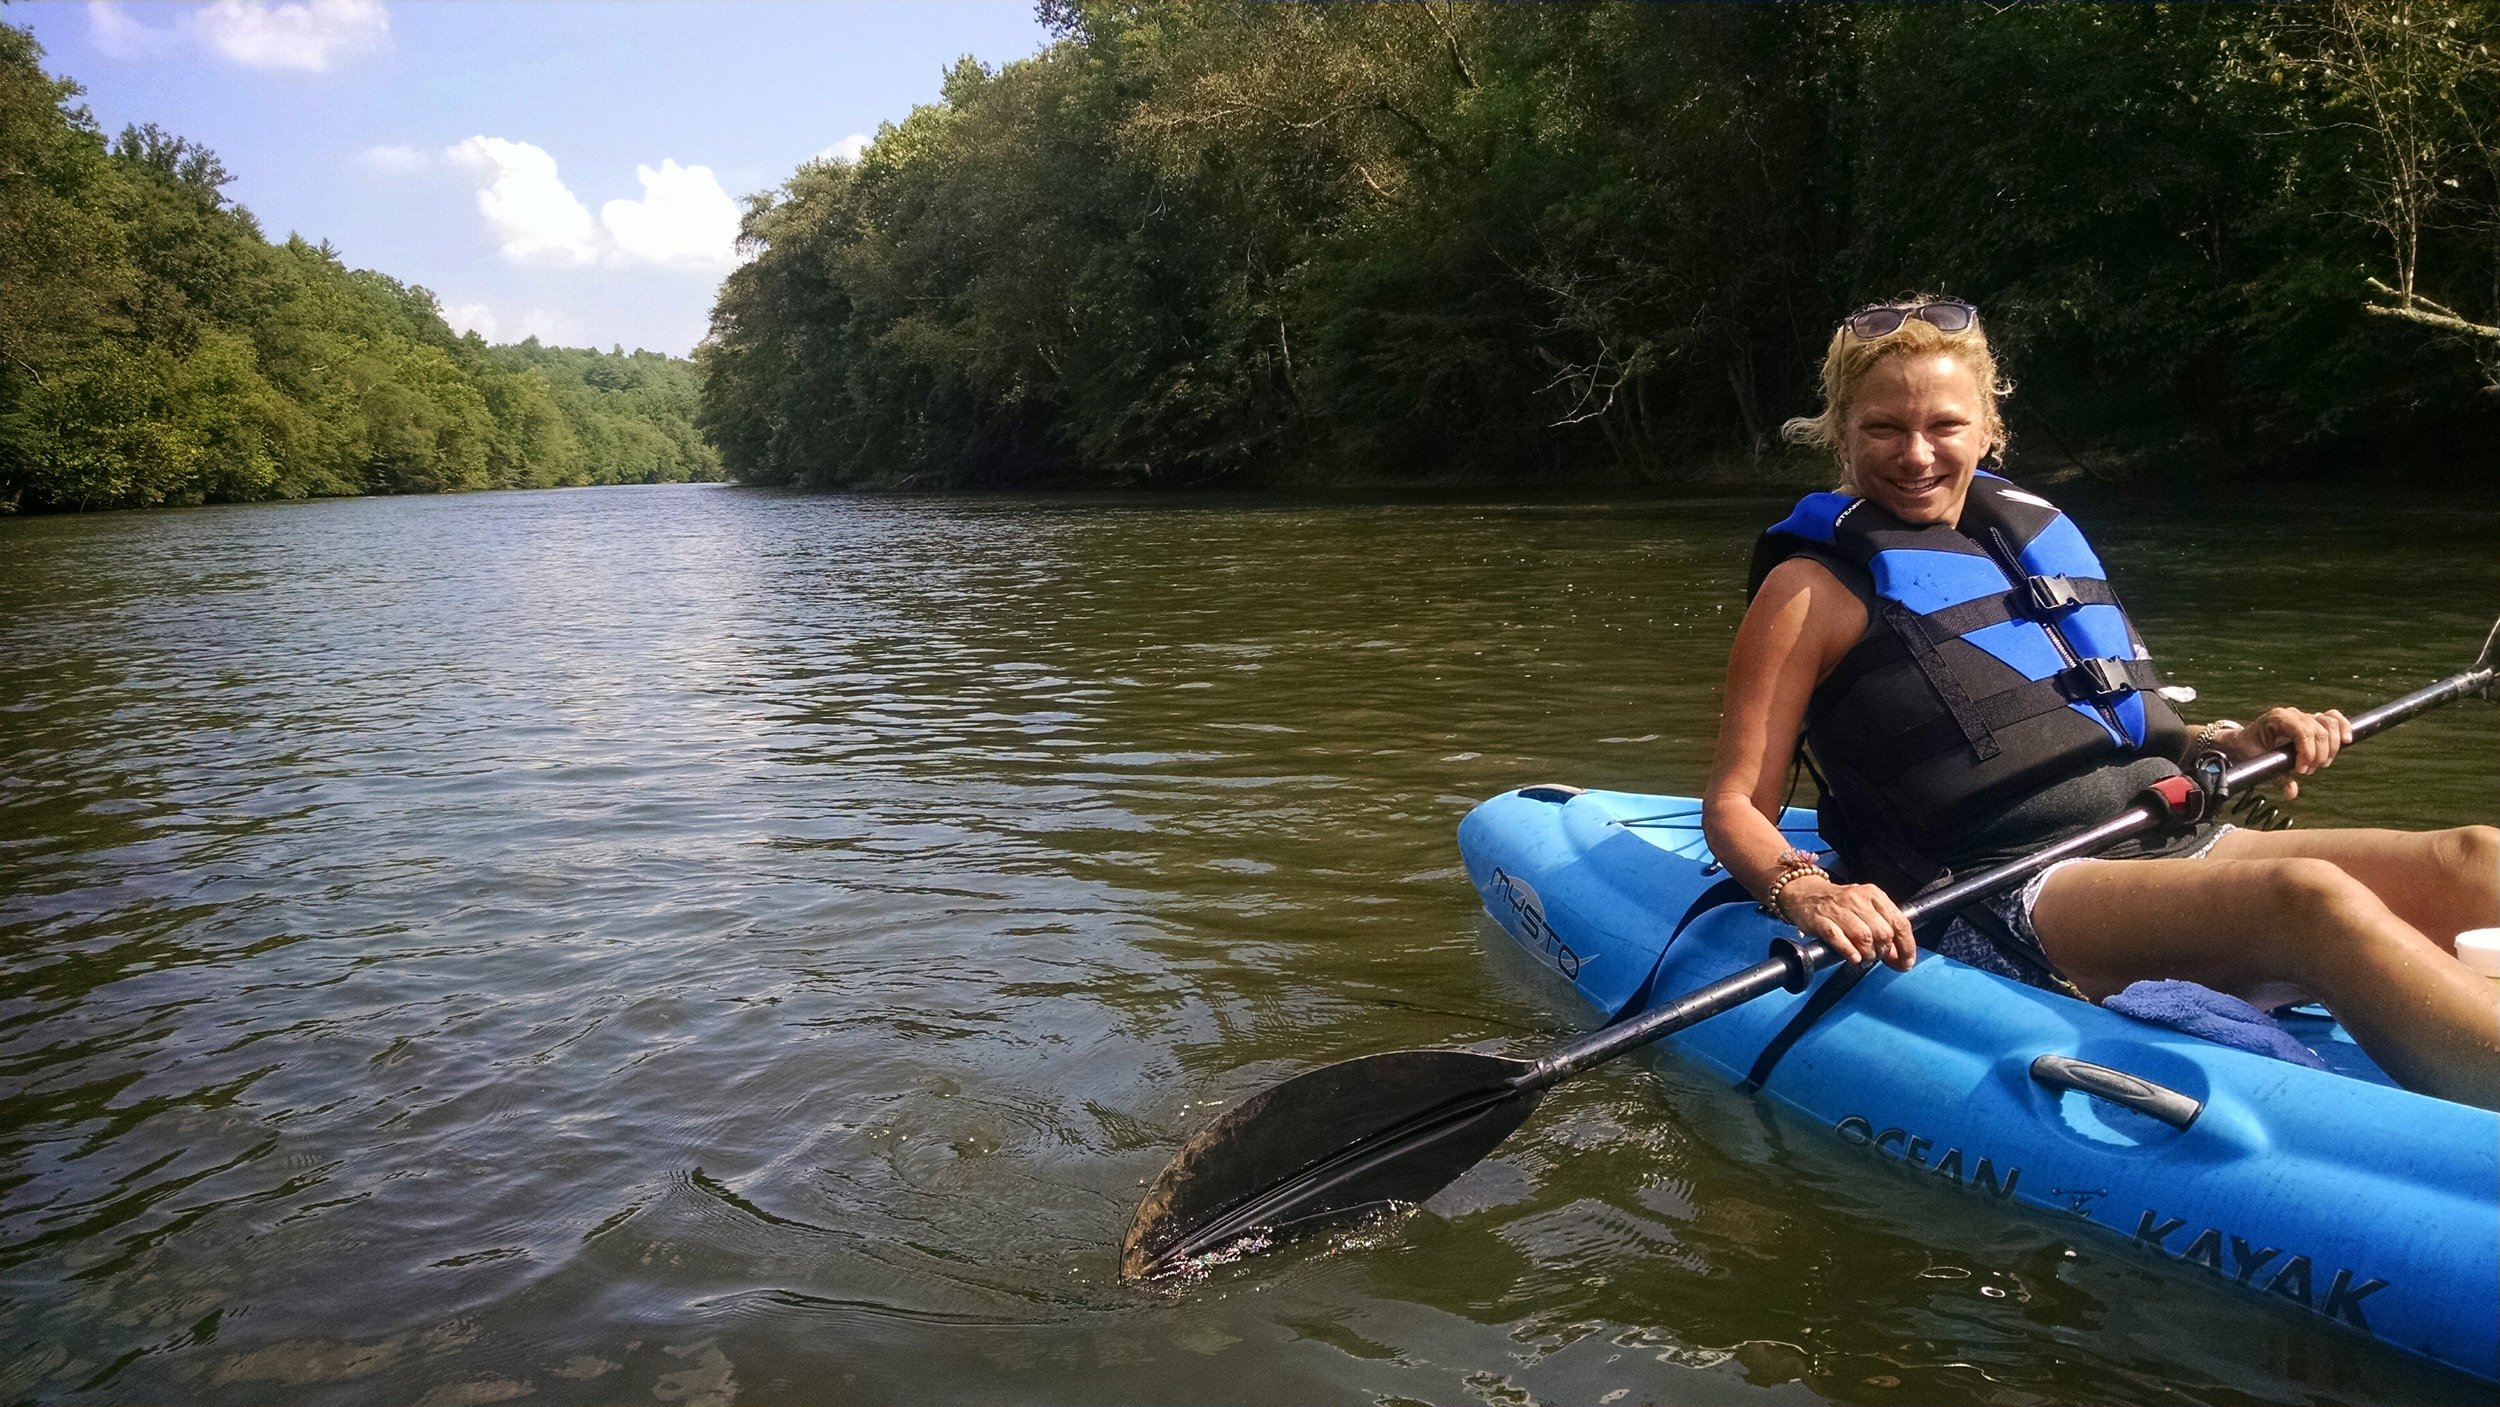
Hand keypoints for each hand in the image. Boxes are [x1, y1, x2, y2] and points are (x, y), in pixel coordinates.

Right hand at [1776, 872, 1917, 970]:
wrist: (1806, 894)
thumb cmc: (1840, 905)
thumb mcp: (1866, 910)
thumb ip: (1884, 929)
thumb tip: (1900, 958)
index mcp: (1874, 895)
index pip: (1900, 923)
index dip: (1906, 947)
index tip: (1905, 962)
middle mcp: (1858, 899)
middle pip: (1883, 932)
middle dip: (1884, 951)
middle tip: (1877, 956)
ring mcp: (1839, 909)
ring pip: (1864, 937)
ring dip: (1868, 954)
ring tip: (1863, 957)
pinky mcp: (1821, 920)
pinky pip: (1838, 938)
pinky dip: (1848, 951)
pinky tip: (1853, 958)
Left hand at [2224, 706, 2353, 798]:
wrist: (2245, 741)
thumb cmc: (2250, 750)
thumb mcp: (2260, 764)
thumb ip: (2278, 778)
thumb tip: (2292, 793)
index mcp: (2278, 719)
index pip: (2302, 731)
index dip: (2307, 752)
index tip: (2301, 771)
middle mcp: (2293, 714)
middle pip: (2319, 730)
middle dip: (2318, 755)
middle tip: (2309, 771)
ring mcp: (2304, 715)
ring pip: (2329, 724)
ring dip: (2331, 747)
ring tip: (2322, 764)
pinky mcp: (2313, 721)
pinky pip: (2333, 718)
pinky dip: (2343, 728)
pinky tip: (2347, 740)